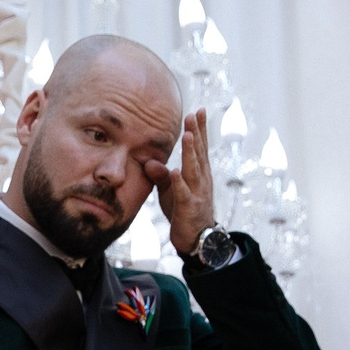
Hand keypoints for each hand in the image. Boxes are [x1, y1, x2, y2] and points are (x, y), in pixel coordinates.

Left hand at [154, 109, 216, 258]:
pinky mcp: (188, 207)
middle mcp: (201, 179)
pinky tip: (176, 171)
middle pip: (199, 153)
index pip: (200, 147)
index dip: (200, 129)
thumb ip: (161, 175)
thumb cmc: (184, 210)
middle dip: (197, 133)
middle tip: (195, 114)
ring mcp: (197, 193)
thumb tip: (148, 161)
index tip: (199, 110)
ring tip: (188, 135)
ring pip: (193, 169)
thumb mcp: (171, 190)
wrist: (197, 238)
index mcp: (198, 173)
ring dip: (191, 152)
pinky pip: (183, 193)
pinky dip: (179, 182)